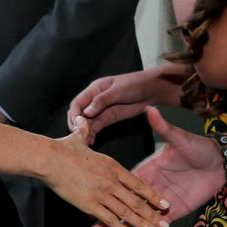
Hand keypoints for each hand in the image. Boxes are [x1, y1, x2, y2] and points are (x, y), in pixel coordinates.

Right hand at [43, 117, 170, 226]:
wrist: (50, 159)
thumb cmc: (63, 148)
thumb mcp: (77, 137)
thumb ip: (84, 130)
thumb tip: (82, 119)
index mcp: (112, 166)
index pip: (138, 183)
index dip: (152, 194)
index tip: (163, 202)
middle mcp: (111, 181)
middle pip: (136, 200)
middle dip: (152, 214)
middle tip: (165, 224)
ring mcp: (101, 193)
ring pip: (126, 212)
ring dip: (142, 224)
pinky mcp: (89, 204)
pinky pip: (109, 219)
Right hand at [67, 65, 188, 141]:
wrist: (152, 90)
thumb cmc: (134, 84)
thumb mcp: (118, 91)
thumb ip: (102, 101)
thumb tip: (86, 112)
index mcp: (94, 89)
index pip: (78, 102)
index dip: (74, 114)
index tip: (75, 125)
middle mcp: (95, 100)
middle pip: (80, 113)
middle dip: (77, 125)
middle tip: (79, 136)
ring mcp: (102, 110)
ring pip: (87, 122)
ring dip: (84, 132)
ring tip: (85, 143)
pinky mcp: (110, 117)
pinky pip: (97, 126)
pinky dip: (93, 133)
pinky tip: (92, 140)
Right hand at [87, 106, 222, 226]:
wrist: (219, 161)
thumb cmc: (197, 147)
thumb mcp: (179, 137)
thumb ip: (163, 127)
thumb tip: (151, 110)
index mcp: (146, 170)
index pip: (122, 186)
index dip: (107, 195)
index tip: (91, 201)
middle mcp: (149, 188)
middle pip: (123, 207)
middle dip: (107, 221)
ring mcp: (160, 202)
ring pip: (136, 220)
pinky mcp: (173, 212)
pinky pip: (156, 226)